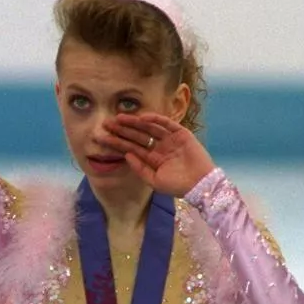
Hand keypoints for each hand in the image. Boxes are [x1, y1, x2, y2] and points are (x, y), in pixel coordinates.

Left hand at [102, 113, 216, 196]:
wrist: (201, 185)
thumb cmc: (178, 186)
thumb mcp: (154, 180)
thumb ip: (139, 168)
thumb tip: (126, 155)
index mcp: (152, 158)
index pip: (132, 147)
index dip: (118, 141)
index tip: (103, 136)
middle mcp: (159, 147)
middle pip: (137, 135)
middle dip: (122, 129)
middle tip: (107, 123)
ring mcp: (169, 139)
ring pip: (149, 128)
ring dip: (135, 122)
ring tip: (120, 118)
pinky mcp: (181, 133)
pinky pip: (166, 124)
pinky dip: (155, 119)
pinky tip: (142, 117)